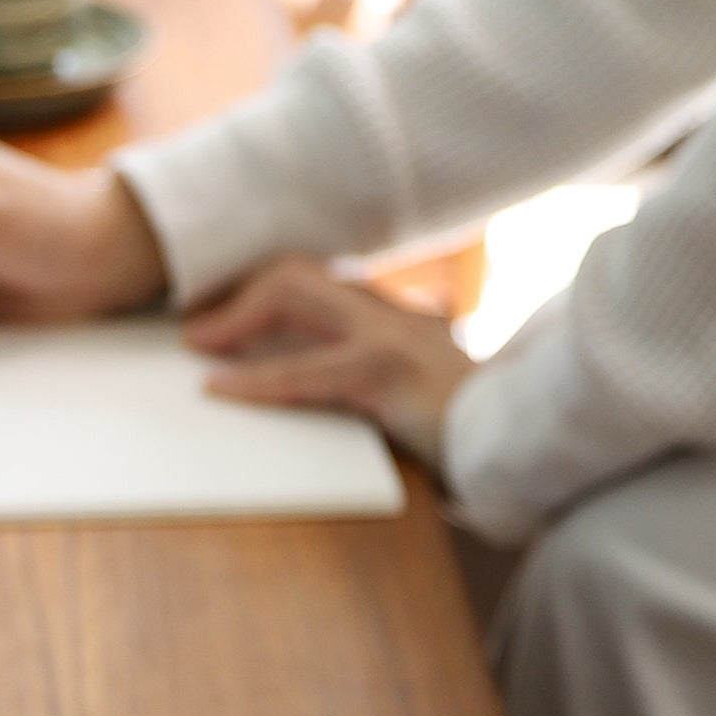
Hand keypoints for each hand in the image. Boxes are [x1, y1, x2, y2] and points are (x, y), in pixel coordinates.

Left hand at [183, 257, 469, 470]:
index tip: (218, 311)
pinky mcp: (387, 374)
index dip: (260, 286)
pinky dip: (253, 380)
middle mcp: (389, 312)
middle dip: (238, 292)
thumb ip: (380, 371)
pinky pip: (302, 373)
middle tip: (192, 327)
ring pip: (293, 297)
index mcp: (394, 313)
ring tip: (195, 344)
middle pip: (295, 271)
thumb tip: (341, 368)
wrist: (523, 444)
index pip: (314, 276)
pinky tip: (219, 389)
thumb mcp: (418, 390)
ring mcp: (389, 336)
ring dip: (233, 319)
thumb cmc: (470, 428)